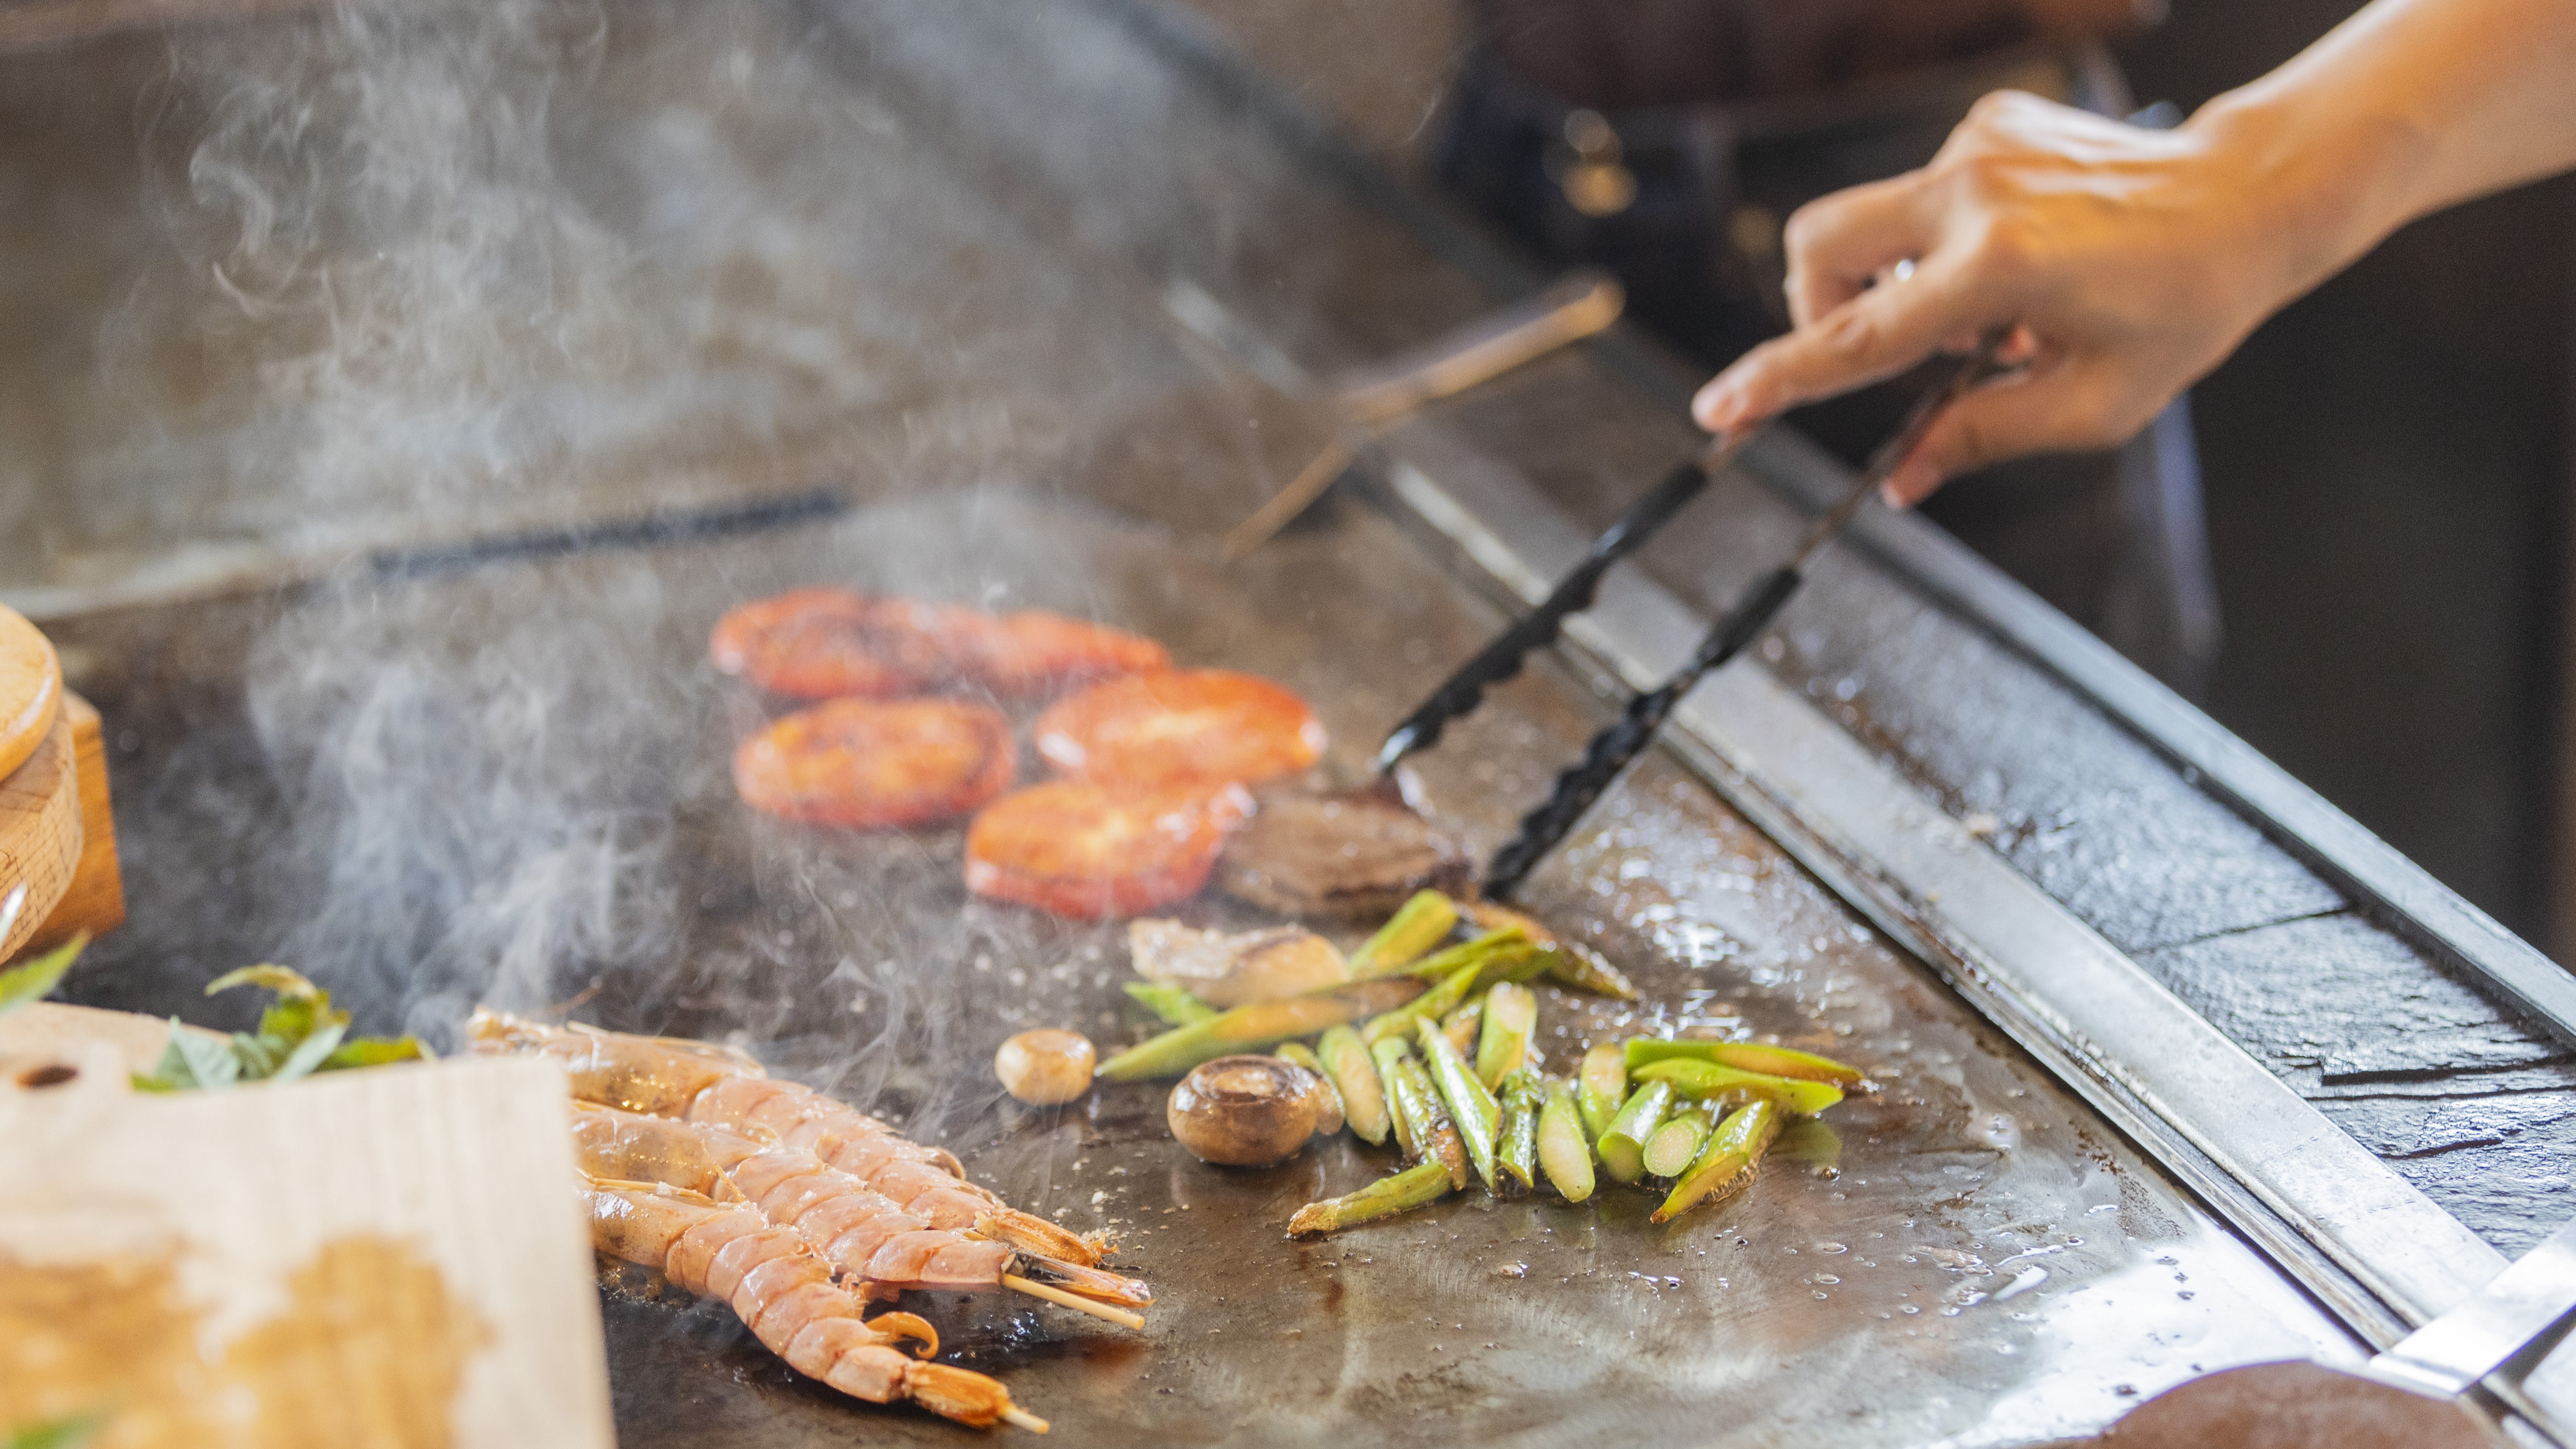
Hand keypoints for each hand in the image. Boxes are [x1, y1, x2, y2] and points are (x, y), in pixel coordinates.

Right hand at [1692, 91, 2315, 505]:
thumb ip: (1982, 436)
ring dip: (1900, 281)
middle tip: (1883, 352)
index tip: (1722, 407)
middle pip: (1819, 247)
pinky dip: (1943, 242)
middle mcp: (1974, 194)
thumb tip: (1904, 480)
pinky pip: (1923, 193)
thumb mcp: (2092, 403)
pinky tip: (2016, 262)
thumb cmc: (2183, 307)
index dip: (1779, 379)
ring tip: (1988, 313)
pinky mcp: (1990, 122)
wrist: (2249, 198)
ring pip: (1870, 222)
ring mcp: (1978, 147)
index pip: (1856, 338)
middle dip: (1818, 307)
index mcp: (2000, 269)